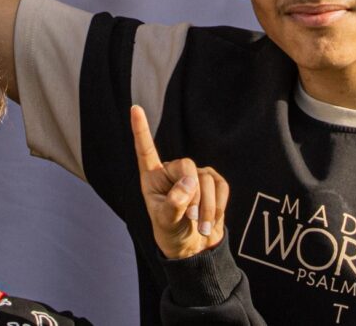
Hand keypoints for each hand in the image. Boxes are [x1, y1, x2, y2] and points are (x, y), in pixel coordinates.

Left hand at [130, 105, 228, 261]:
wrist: (194, 246)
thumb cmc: (171, 232)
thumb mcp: (166, 222)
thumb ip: (174, 203)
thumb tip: (190, 183)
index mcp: (153, 177)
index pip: (146, 150)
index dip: (141, 130)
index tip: (134, 108)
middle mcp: (172, 171)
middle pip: (187, 166)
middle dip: (193, 195)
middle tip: (193, 219)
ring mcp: (195, 174)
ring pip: (207, 180)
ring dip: (208, 208)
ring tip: (202, 228)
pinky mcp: (213, 181)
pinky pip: (221, 187)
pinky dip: (219, 206)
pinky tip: (212, 220)